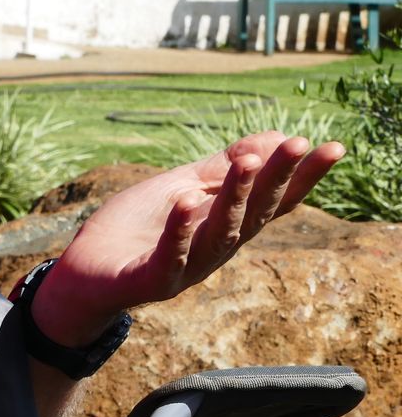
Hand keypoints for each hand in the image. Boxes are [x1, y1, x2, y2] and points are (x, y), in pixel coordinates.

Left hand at [34, 131, 343, 345]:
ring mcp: (185, 267)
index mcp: (225, 226)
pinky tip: (187, 202)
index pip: (272, 200)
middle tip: (298, 144)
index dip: (302, 176)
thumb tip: (273, 136)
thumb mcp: (178, 189)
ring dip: (235, 197)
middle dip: (277, 178)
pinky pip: (169, 255)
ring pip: (219, 233)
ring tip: (247, 162)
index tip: (334, 147)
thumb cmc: (134, 230)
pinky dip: (179, 229)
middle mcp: (215, 249)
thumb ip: (220, 169)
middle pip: (254, 213)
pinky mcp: (150, 280)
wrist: (83, 275)